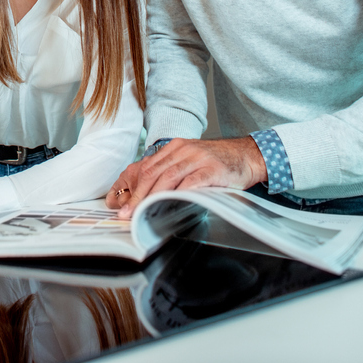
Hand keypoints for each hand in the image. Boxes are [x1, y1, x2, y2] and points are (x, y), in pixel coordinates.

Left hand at [105, 137, 266, 218]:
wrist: (246, 155)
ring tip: (141, 213)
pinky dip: (178, 194)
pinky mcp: (211, 169)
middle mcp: (181, 150)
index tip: (116, 203)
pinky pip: (191, 182)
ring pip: (167, 178)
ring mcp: (196, 158)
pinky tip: (169, 205)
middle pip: (151, 173)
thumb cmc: (216, 164)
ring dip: (150, 198)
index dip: (128, 186)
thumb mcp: (188, 163)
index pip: (143, 167)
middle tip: (125, 214)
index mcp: (173, 149)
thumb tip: (143, 196)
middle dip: (135, 196)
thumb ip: (169, 174)